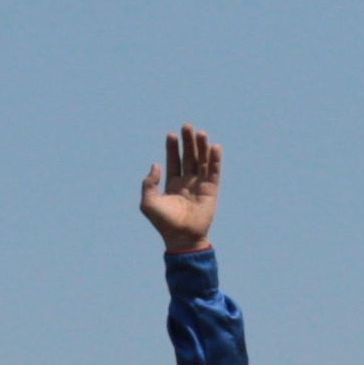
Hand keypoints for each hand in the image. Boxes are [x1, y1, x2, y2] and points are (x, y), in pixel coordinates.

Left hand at [139, 125, 221, 255]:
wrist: (182, 238)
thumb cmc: (164, 223)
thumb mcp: (148, 202)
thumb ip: (149, 183)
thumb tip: (156, 164)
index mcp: (172, 184)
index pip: (173, 161)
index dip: (172, 148)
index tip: (171, 134)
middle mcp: (187, 182)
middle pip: (188, 157)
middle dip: (188, 142)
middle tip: (187, 126)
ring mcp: (200, 186)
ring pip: (202, 161)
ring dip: (202, 147)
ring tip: (201, 133)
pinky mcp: (211, 191)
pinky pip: (214, 172)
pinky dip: (215, 160)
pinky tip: (215, 147)